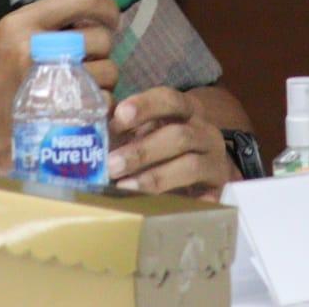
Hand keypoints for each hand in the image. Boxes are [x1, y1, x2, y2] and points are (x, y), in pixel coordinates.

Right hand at [0, 0, 117, 165]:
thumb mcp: (7, 40)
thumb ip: (45, 26)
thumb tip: (93, 18)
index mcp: (22, 23)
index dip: (106, 7)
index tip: (111, 19)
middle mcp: (38, 47)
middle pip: (101, 37)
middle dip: (102, 51)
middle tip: (88, 61)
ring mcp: (54, 81)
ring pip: (109, 70)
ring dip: (103, 79)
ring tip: (80, 86)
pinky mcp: (64, 113)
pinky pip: (104, 100)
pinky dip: (100, 104)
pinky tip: (80, 107)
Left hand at [107, 87, 236, 199]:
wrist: (205, 169)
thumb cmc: (163, 146)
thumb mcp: (147, 131)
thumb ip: (124, 128)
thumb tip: (90, 131)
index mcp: (186, 110)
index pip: (170, 99)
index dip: (144, 106)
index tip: (118, 117)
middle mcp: (205, 132)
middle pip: (179, 135)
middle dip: (142, 151)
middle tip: (111, 165)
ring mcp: (215, 161)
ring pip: (190, 165)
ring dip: (154, 177)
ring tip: (124, 188)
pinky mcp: (219, 190)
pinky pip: (205, 198)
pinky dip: (182, 203)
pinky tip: (158, 209)